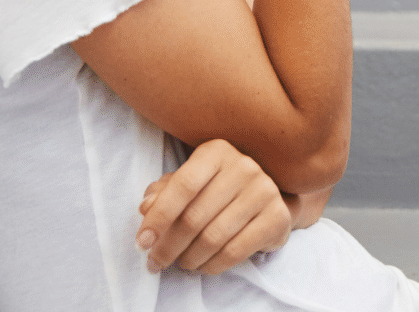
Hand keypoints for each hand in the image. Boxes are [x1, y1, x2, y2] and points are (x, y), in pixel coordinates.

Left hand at [136, 138, 292, 275]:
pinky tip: (202, 266)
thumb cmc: (217, 190)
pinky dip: (212, 265)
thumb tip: (146, 207)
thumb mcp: (189, 184)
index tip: (141, 243)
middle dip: (169, 246)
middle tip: (155, 262)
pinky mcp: (277, 218)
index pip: (183, 185)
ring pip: (214, 237)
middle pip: (195, 216)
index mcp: (216, 152)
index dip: (159, 217)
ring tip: (180, 264)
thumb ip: (164, 193)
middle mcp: (244, 167)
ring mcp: (264, 191)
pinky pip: (235, 251)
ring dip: (189, 258)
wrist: (264, 200)